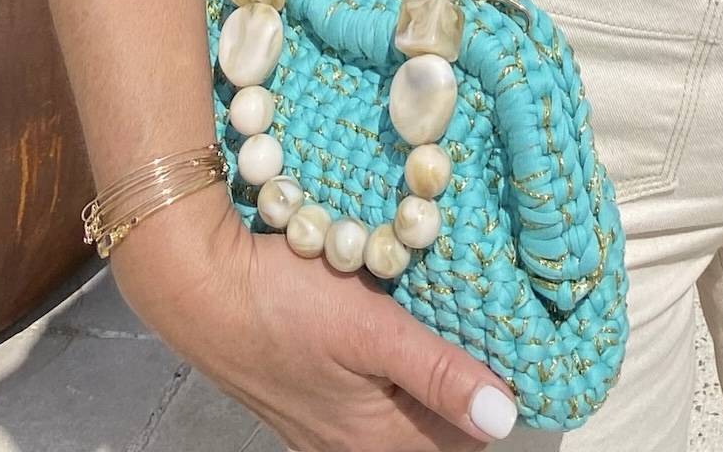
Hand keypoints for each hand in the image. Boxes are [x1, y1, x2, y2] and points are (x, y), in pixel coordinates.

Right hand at [110, 185, 518, 450]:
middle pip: (434, 434)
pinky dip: (395, 375)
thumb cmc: (284, 301)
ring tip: (457, 328)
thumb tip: (504, 420)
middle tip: (498, 331)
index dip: (498, 402)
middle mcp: (352, 445)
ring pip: (402, 417)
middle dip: (468, 392)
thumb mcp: (370, 328)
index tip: (525, 351)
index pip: (465, 443)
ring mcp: (324, 426)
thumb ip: (436, 374)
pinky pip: (370, 401)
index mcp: (377, 439)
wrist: (197, 286)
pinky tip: (400, 330)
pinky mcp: (305, 398)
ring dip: (431, 382)